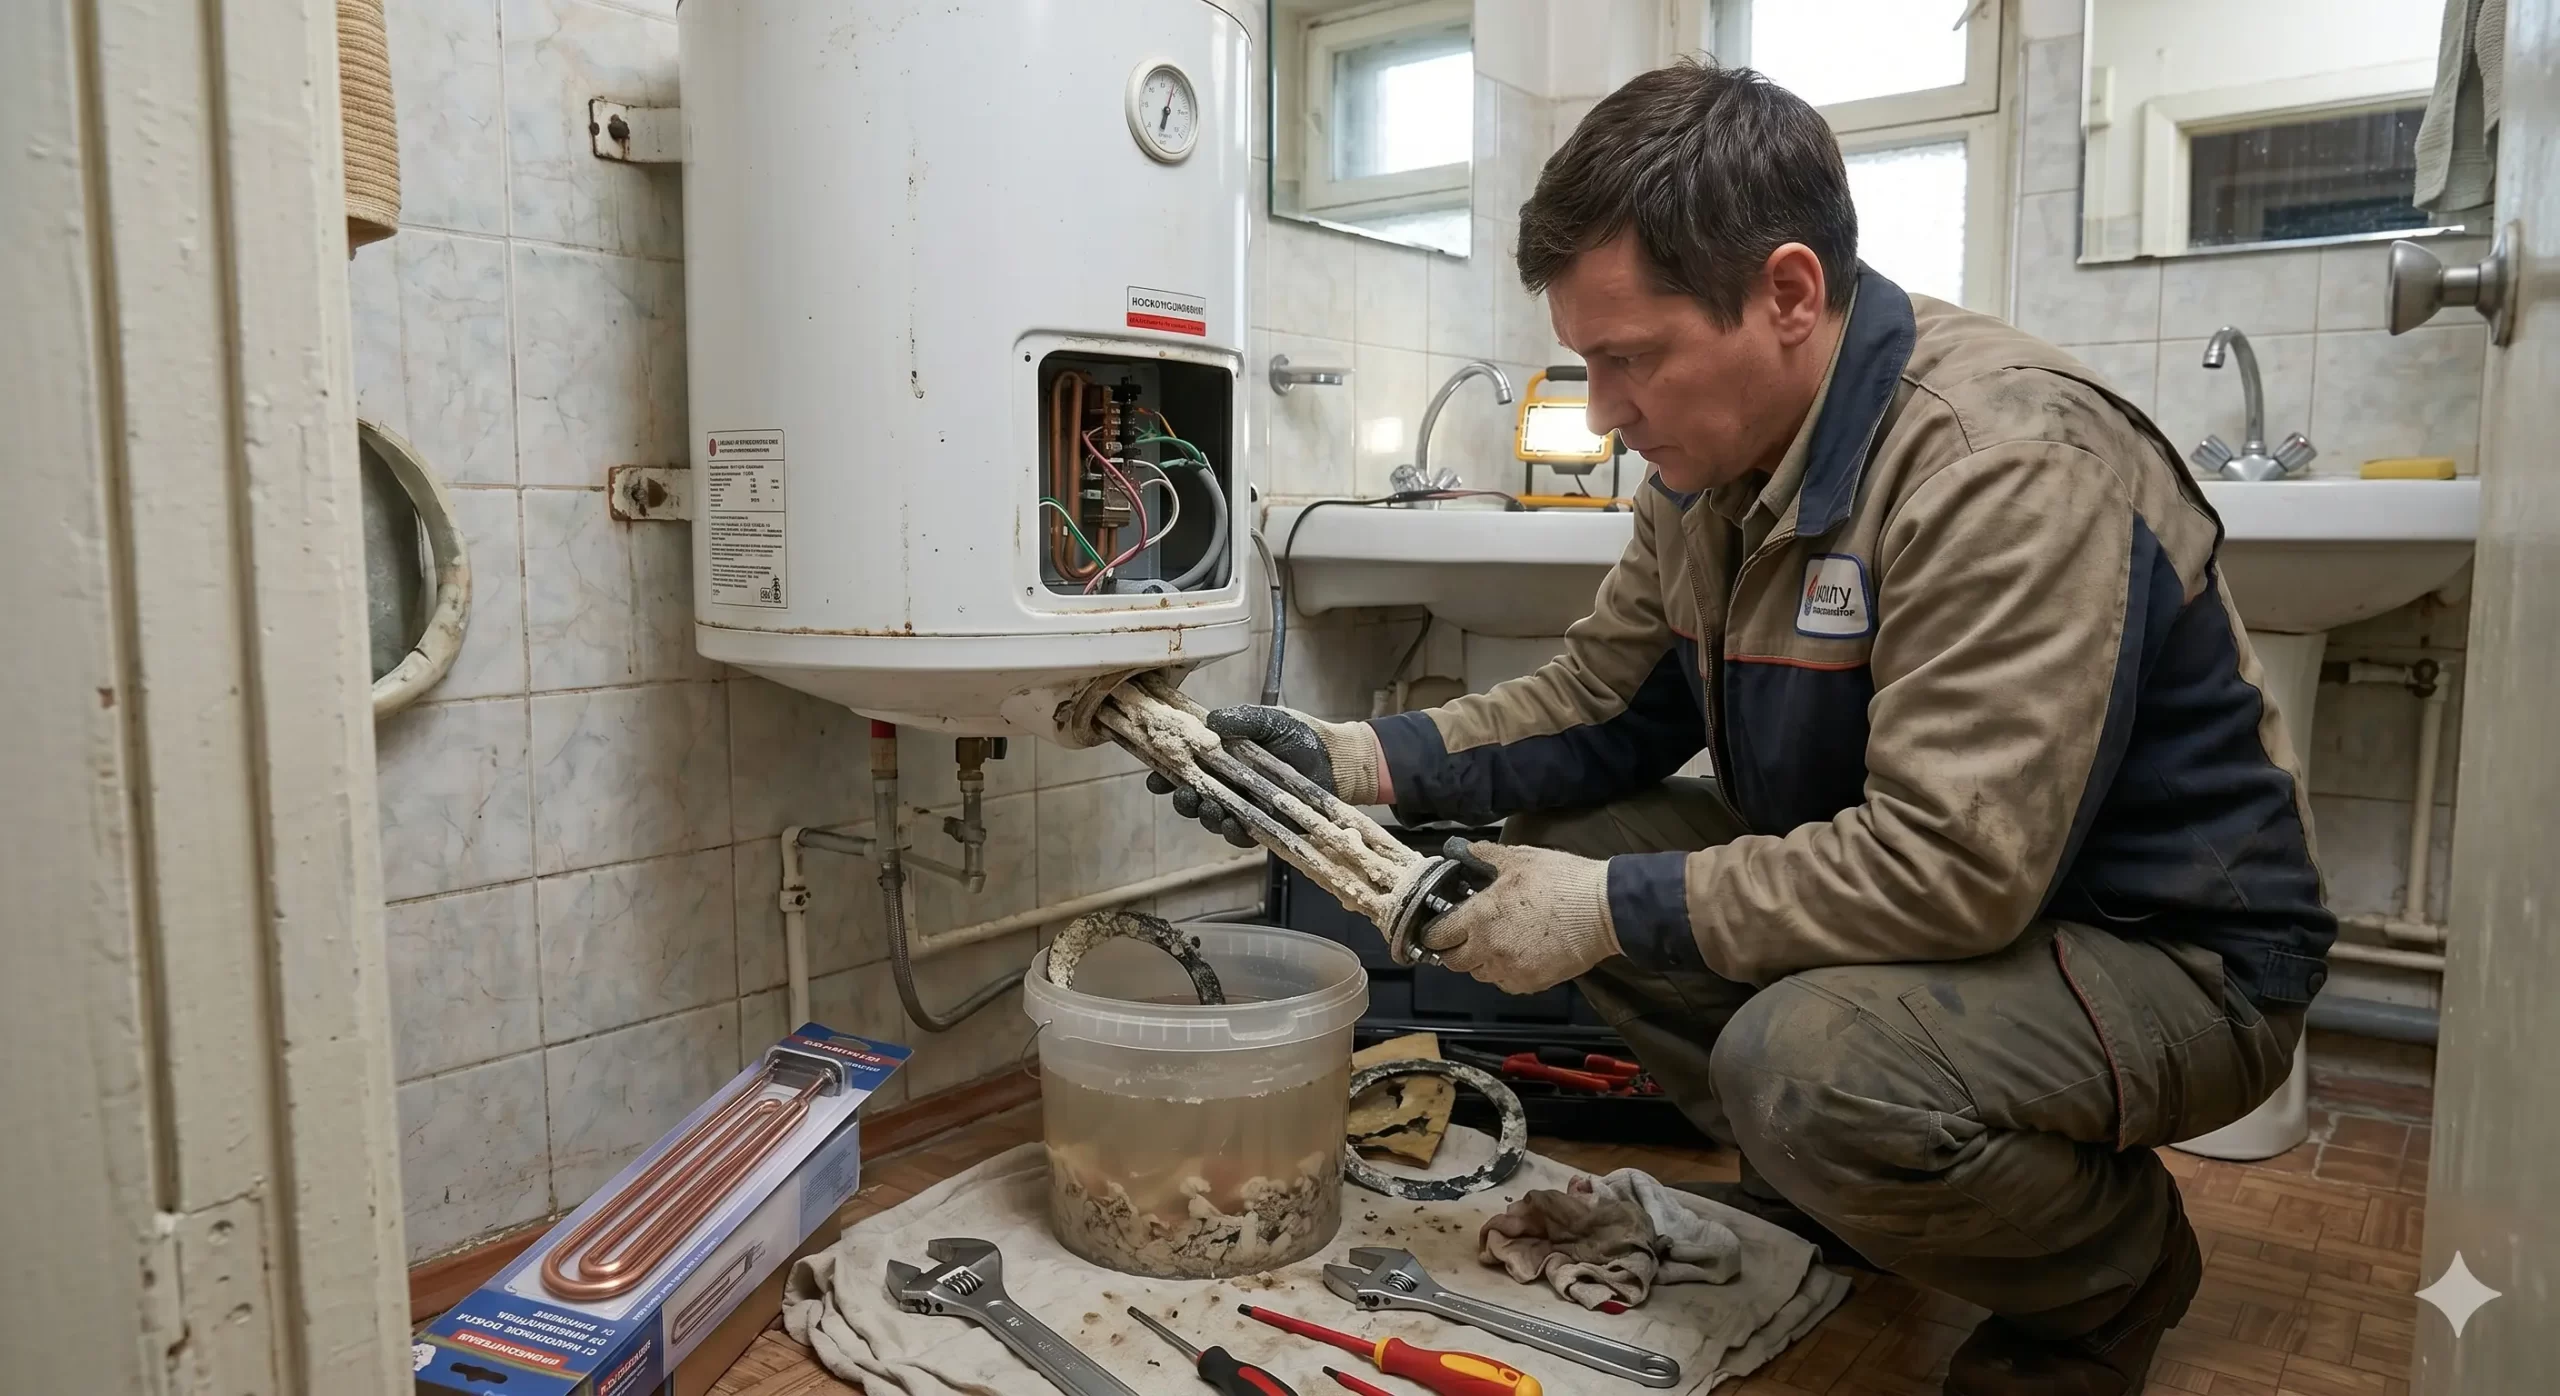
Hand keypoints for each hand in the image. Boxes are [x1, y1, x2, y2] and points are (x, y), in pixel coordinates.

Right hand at [1144, 705, 1384, 844]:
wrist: (1336, 758)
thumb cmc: (1299, 736)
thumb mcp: (1268, 721)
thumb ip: (1241, 719)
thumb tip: (1211, 721)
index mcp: (1222, 760)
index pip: (1186, 769)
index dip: (1166, 775)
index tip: (1154, 777)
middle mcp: (1229, 785)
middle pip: (1194, 798)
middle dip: (1183, 799)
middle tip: (1183, 794)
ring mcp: (1246, 806)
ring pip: (1213, 818)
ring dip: (1205, 815)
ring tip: (1206, 807)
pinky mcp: (1266, 825)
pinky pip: (1242, 834)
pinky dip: (1233, 830)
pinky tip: (1230, 823)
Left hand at [1421, 842, 1619, 994]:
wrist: (1605, 911)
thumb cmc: (1563, 881)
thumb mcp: (1520, 858)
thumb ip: (1484, 857)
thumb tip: (1462, 851)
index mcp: (1480, 917)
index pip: (1438, 936)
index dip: (1436, 931)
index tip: (1441, 926)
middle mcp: (1489, 949)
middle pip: (1454, 962)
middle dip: (1456, 949)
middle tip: (1468, 934)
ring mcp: (1510, 970)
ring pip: (1479, 974)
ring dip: (1481, 961)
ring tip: (1497, 942)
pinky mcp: (1531, 983)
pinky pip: (1505, 983)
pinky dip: (1505, 972)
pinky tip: (1518, 953)